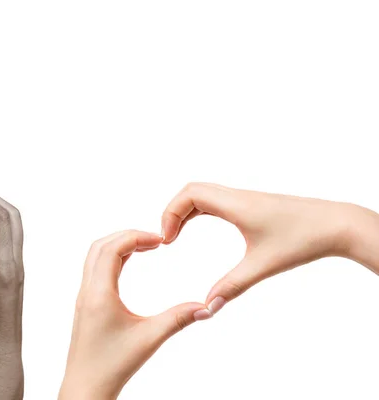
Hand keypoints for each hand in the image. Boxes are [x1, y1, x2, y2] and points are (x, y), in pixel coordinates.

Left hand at [59, 230, 208, 399]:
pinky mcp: (85, 305)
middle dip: (127, 236)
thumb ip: (178, 319)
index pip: (112, 249)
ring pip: (95, 257)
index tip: (160, 239)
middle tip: (154, 239)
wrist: (86, 387)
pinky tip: (129, 264)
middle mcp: (87, 291)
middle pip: (100, 246)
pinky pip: (95, 270)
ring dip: (118, 246)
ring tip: (145, 247)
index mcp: (99, 294)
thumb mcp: (150, 339)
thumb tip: (206, 307)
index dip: (136, 237)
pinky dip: (112, 258)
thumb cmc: (113, 366)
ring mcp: (84, 297)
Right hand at [161, 182, 362, 313]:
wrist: (338, 225)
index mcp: (236, 204)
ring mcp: (245, 199)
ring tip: (176, 235)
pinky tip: (199, 229)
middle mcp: (237, 197)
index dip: (170, 213)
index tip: (167, 240)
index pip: (190, 194)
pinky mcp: (252, 205)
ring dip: (185, 211)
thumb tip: (208, 306)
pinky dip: (200, 211)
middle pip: (192, 190)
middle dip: (173, 212)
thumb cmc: (304, 239)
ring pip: (204, 193)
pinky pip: (216, 200)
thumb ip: (233, 285)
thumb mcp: (264, 265)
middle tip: (167, 239)